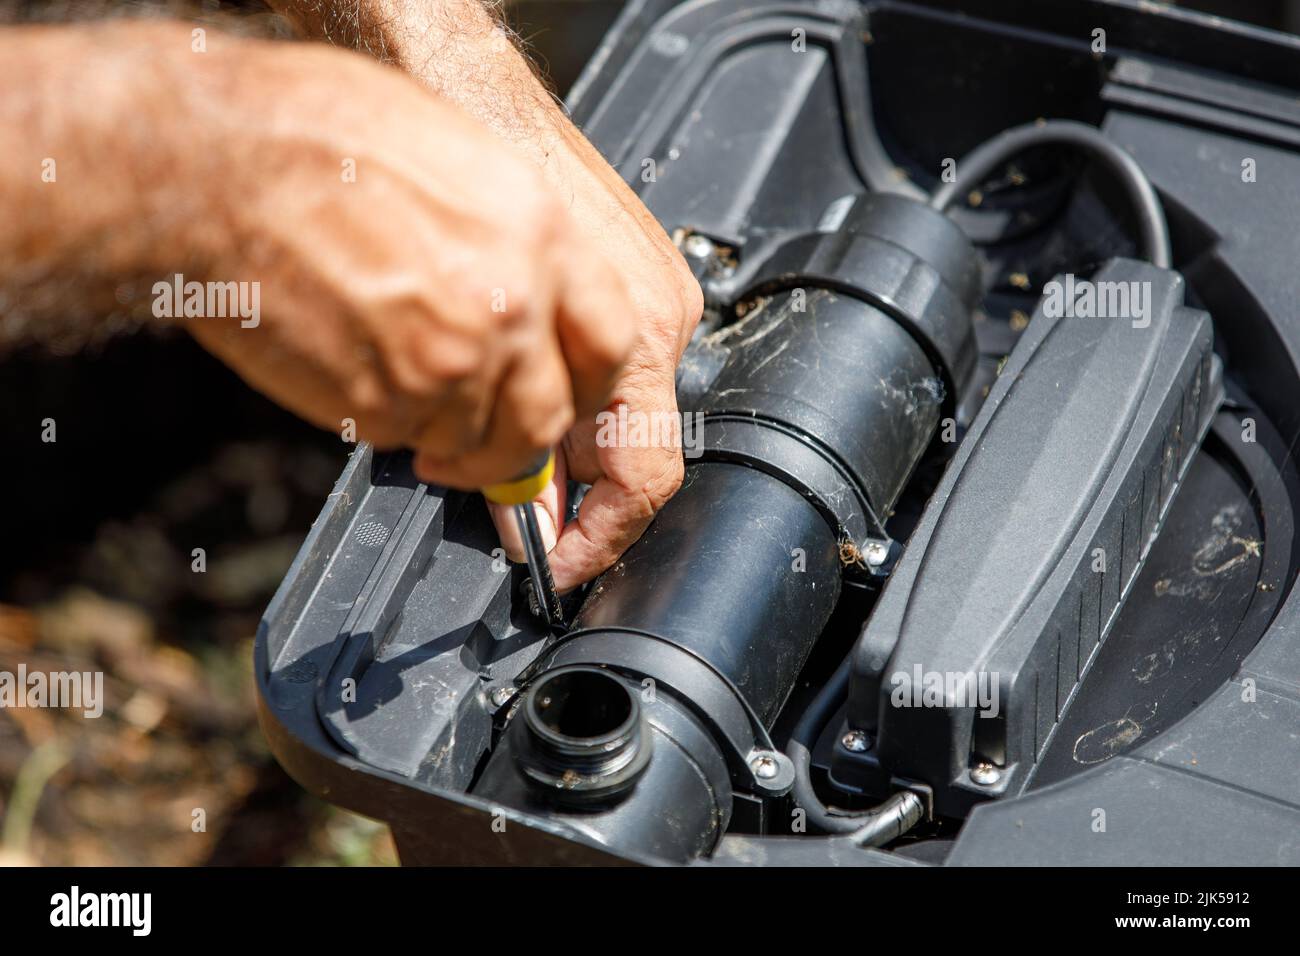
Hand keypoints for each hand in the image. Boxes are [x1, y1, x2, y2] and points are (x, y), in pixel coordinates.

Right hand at [176, 36, 636, 489]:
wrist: (214, 165)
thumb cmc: (314, 139)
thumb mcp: (458, 161)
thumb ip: (514, 244)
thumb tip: (533, 304)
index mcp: (541, 235)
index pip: (613, 343)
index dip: (591, 387)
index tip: (572, 403)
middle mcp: (511, 304)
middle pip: (549, 417)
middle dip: (520, 444)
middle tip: (491, 444)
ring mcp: (449, 361)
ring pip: (480, 443)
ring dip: (454, 444)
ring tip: (413, 408)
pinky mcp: (383, 403)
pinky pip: (408, 438)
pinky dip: (393, 427)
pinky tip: (362, 380)